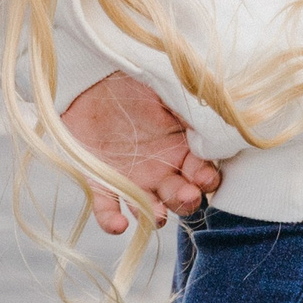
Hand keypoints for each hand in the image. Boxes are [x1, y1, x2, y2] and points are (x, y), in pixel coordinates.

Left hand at [60, 72, 221, 235]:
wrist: (89, 77)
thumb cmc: (132, 82)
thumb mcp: (165, 89)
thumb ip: (189, 108)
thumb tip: (213, 121)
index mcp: (182, 149)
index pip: (202, 173)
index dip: (206, 178)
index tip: (202, 176)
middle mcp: (162, 171)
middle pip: (182, 197)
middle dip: (187, 199)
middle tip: (188, 194)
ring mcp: (133, 181)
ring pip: (151, 209)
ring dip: (155, 214)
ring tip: (156, 214)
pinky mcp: (101, 184)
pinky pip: (108, 209)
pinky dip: (112, 222)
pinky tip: (119, 225)